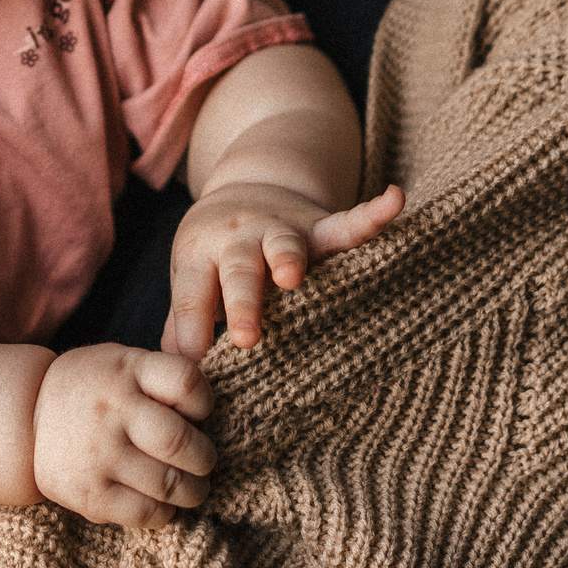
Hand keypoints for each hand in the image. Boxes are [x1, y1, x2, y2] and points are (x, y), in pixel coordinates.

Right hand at [30, 343, 216, 528]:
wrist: (25, 418)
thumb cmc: (93, 388)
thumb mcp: (122, 361)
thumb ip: (162, 377)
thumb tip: (211, 416)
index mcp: (126, 369)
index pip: (187, 382)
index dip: (205, 403)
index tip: (199, 414)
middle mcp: (111, 409)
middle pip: (181, 442)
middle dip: (205, 458)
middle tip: (203, 462)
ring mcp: (98, 454)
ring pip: (170, 483)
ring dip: (192, 491)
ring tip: (190, 487)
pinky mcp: (89, 494)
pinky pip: (147, 513)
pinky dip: (166, 512)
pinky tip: (161, 501)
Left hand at [164, 182, 402, 355]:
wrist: (241, 192)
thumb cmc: (213, 257)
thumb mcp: (189, 279)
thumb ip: (181, 323)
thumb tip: (172, 375)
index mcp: (200, 255)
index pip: (193, 295)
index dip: (192, 330)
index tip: (192, 365)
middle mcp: (238, 240)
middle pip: (239, 272)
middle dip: (242, 303)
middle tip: (246, 338)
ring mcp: (279, 231)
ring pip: (284, 245)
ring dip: (287, 259)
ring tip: (291, 277)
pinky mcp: (316, 227)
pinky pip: (346, 223)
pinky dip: (372, 214)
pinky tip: (395, 200)